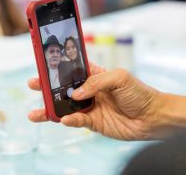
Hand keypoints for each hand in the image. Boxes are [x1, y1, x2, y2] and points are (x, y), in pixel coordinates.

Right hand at [28, 63, 160, 140]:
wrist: (152, 116)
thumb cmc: (139, 93)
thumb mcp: (119, 78)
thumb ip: (96, 82)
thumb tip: (76, 94)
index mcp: (97, 75)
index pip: (74, 69)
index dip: (60, 67)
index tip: (45, 63)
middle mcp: (91, 91)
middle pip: (65, 88)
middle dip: (48, 87)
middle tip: (34, 84)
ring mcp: (92, 107)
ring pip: (67, 107)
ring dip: (52, 108)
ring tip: (35, 112)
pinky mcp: (94, 122)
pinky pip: (78, 121)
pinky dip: (70, 120)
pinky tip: (63, 119)